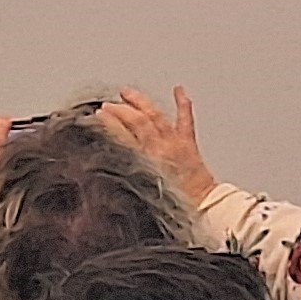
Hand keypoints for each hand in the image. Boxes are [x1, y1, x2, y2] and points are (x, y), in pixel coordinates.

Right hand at [105, 87, 217, 201]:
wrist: (204, 208)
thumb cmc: (178, 207)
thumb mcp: (144, 195)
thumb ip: (127, 179)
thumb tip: (110, 166)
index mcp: (147, 163)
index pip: (122, 136)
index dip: (108, 123)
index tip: (96, 116)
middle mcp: (161, 148)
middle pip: (137, 121)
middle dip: (120, 110)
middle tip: (106, 105)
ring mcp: (175, 142)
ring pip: (156, 115)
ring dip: (140, 102)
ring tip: (126, 92)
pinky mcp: (188, 142)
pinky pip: (185, 119)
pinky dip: (182, 103)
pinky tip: (179, 90)